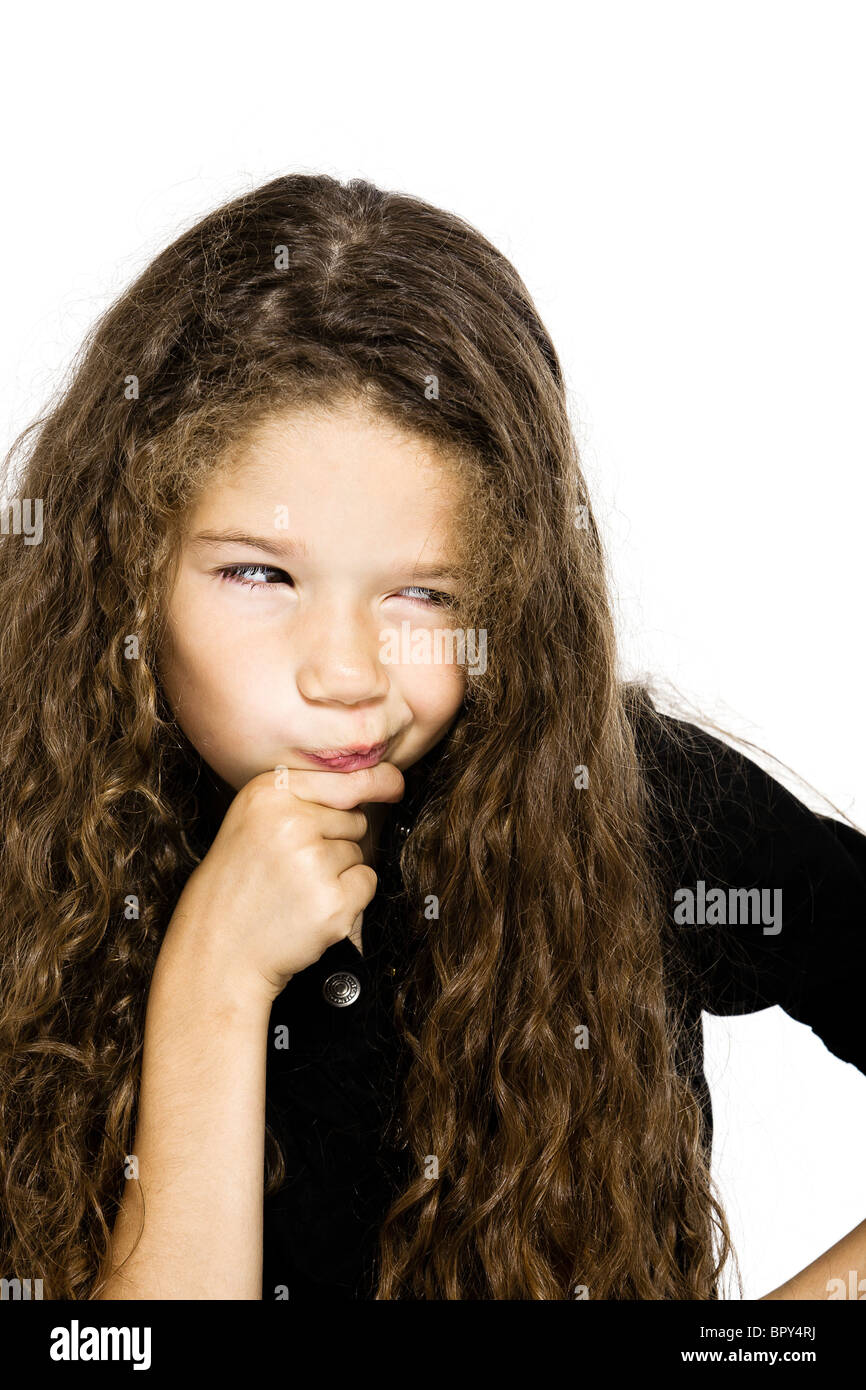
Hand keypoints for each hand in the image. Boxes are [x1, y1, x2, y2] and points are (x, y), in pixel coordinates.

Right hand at [162, 761, 404, 1001]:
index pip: (345, 779)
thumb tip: (374, 784)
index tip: (395, 785)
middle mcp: (291, 821)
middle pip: (353, 818)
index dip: (377, 781)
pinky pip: (367, 883)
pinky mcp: (332, 901)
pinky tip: (311, 907)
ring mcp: (312, 862)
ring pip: (358, 852)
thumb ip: (302, 799)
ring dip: (338, 872)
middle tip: (293, 867)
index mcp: (270, 792)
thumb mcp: (254, 820)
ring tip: (295, 890)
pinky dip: (349, 898)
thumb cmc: (239, 884)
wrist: (217, 949)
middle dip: (335, 841)